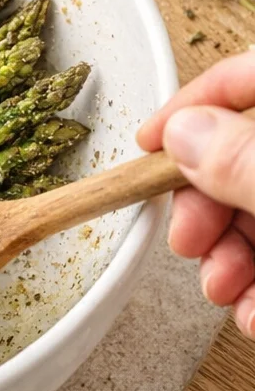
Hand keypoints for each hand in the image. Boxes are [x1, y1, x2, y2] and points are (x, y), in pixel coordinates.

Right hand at [138, 53, 254, 334]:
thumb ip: (247, 160)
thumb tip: (184, 135)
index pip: (247, 75)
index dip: (191, 105)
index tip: (146, 144)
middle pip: (246, 152)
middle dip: (205, 203)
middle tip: (187, 242)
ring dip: (227, 257)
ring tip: (220, 292)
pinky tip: (250, 314)